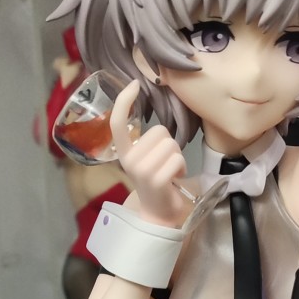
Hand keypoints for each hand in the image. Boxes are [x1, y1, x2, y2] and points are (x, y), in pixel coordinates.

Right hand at [110, 79, 188, 229]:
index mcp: (123, 152)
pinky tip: (174, 179)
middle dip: (169, 144)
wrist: (159, 213)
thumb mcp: (146, 160)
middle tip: (165, 163)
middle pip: (159, 131)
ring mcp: (141, 170)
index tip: (134, 85)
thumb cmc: (156, 183)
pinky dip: (181, 167)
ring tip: (170, 171)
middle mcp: (129, 160)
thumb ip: (147, 142)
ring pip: (171, 144)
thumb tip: (160, 126)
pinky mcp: (155, 179)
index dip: (123, 101)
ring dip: (177, 157)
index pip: (117, 123)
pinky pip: (177, 158)